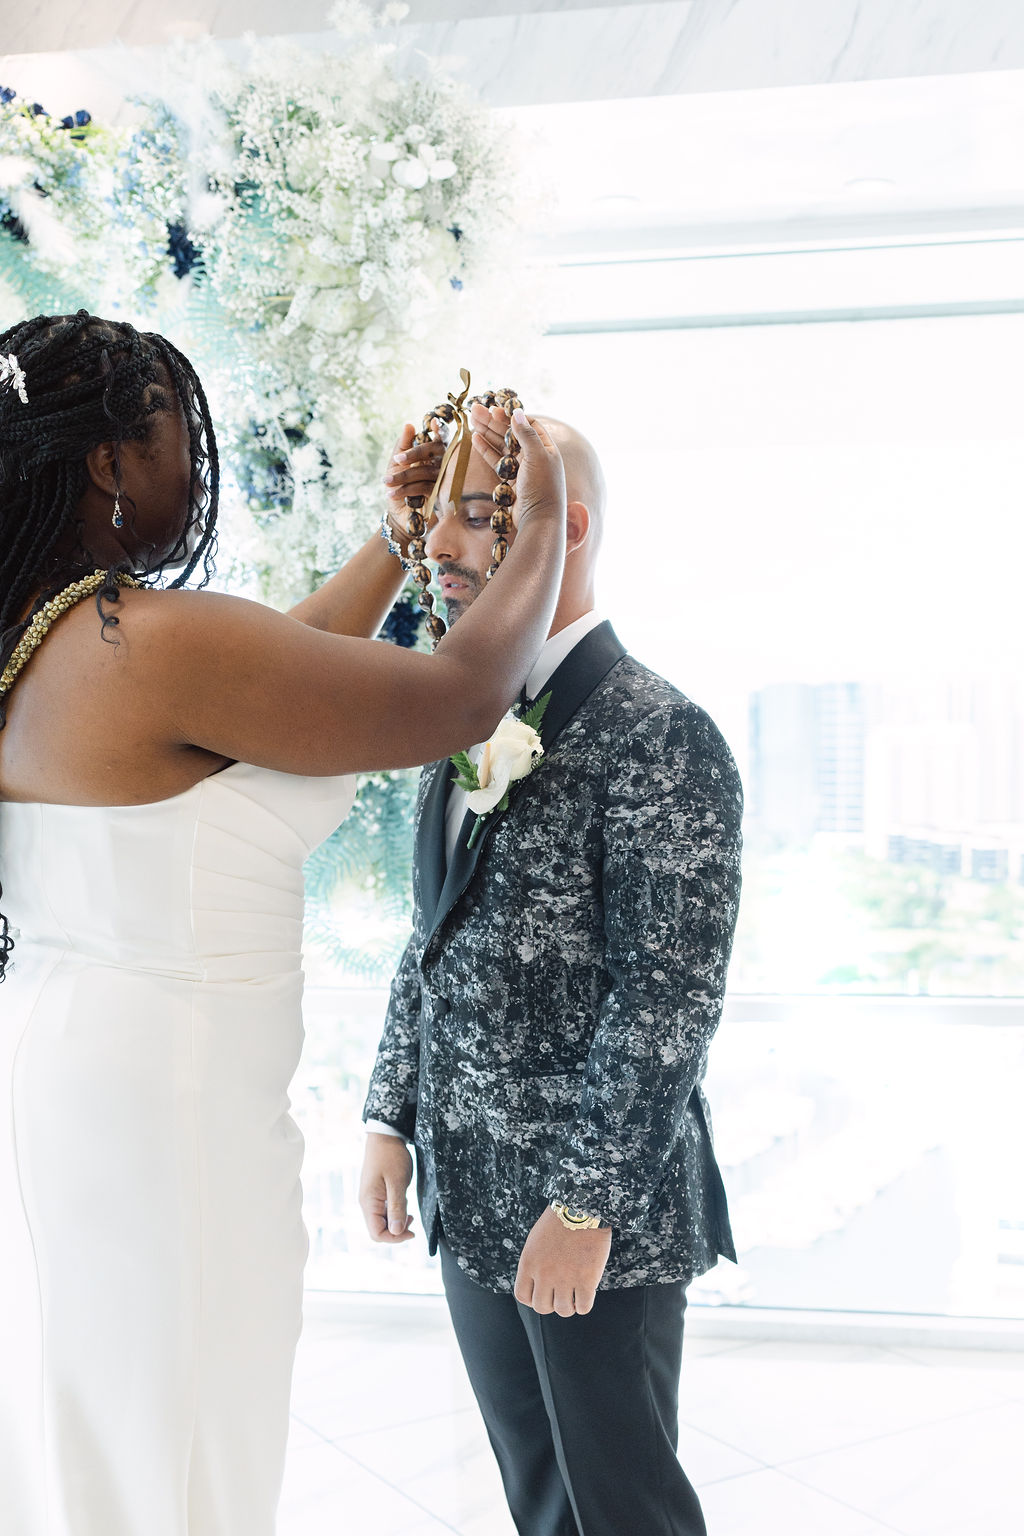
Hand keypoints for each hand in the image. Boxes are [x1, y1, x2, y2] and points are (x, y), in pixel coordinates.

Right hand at [359, 1133, 415, 1243]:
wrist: (385, 1136)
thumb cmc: (391, 1156)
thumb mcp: (397, 1182)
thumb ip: (396, 1207)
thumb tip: (396, 1232)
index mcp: (369, 1202)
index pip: (376, 1234)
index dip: (394, 1238)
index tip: (412, 1232)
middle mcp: (367, 1203)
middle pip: (378, 1230)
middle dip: (396, 1231)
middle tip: (413, 1222)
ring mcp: (371, 1198)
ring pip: (382, 1221)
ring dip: (397, 1222)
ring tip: (410, 1212)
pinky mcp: (376, 1193)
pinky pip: (384, 1211)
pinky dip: (395, 1212)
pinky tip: (404, 1203)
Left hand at [382, 422, 445, 541]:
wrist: (398, 516)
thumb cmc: (398, 486)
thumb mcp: (396, 464)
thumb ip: (402, 445)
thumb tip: (409, 425)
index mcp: (433, 456)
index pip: (439, 440)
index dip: (440, 431)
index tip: (434, 423)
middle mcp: (442, 467)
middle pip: (435, 452)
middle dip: (414, 454)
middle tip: (396, 460)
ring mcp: (444, 482)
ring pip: (426, 471)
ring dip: (403, 476)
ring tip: (386, 482)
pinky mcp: (440, 499)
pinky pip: (424, 488)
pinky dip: (405, 489)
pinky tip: (392, 493)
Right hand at [470, 404, 565, 531]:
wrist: (538, 519)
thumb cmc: (542, 487)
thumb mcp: (537, 456)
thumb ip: (526, 434)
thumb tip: (517, 412)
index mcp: (545, 447)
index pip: (527, 424)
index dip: (510, 416)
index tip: (495, 409)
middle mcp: (533, 456)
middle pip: (511, 433)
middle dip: (493, 421)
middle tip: (475, 409)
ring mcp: (521, 468)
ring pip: (501, 446)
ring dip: (487, 432)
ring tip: (472, 419)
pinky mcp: (510, 480)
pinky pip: (496, 461)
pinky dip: (486, 450)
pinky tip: (475, 438)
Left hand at [514, 1206, 611, 1315]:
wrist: (582, 1207)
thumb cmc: (559, 1221)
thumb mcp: (535, 1241)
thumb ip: (533, 1263)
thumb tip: (536, 1284)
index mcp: (529, 1263)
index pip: (523, 1296)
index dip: (533, 1299)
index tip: (543, 1294)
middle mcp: (544, 1274)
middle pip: (542, 1307)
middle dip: (551, 1304)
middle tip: (560, 1294)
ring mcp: (565, 1279)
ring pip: (563, 1310)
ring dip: (569, 1306)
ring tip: (574, 1294)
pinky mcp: (586, 1280)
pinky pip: (583, 1307)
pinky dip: (584, 1304)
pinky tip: (586, 1293)